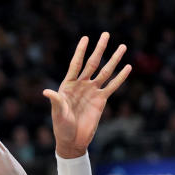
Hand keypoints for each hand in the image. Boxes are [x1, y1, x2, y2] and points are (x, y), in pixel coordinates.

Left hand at [44, 33, 131, 157]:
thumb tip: (46, 91)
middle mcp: (81, 85)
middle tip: (106, 34)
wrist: (73, 140)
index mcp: (68, 85)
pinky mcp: (101, 100)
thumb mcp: (57, 113)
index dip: (80, 51)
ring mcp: (92, 91)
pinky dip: (120, 77)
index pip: (76, 64)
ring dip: (113, 60)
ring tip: (122, 46)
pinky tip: (127, 67)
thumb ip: (56, 100)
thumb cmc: (61, 126)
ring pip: (105, 72)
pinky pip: (112, 86)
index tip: (86, 38)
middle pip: (92, 63)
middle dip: (99, 49)